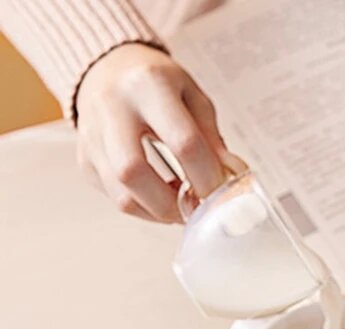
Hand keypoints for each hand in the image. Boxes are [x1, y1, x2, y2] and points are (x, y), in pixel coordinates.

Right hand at [76, 43, 230, 221]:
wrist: (109, 70)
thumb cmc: (158, 85)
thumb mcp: (192, 97)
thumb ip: (212, 138)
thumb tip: (230, 177)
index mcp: (148, 85)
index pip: (183, 143)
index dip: (207, 177)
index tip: (219, 191)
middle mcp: (111, 108)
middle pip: (133, 172)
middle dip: (172, 202)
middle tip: (194, 207)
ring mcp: (92, 135)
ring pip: (121, 194)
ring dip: (158, 211)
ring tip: (180, 204)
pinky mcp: (85, 159)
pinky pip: (115, 198)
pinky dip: (145, 208)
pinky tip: (160, 197)